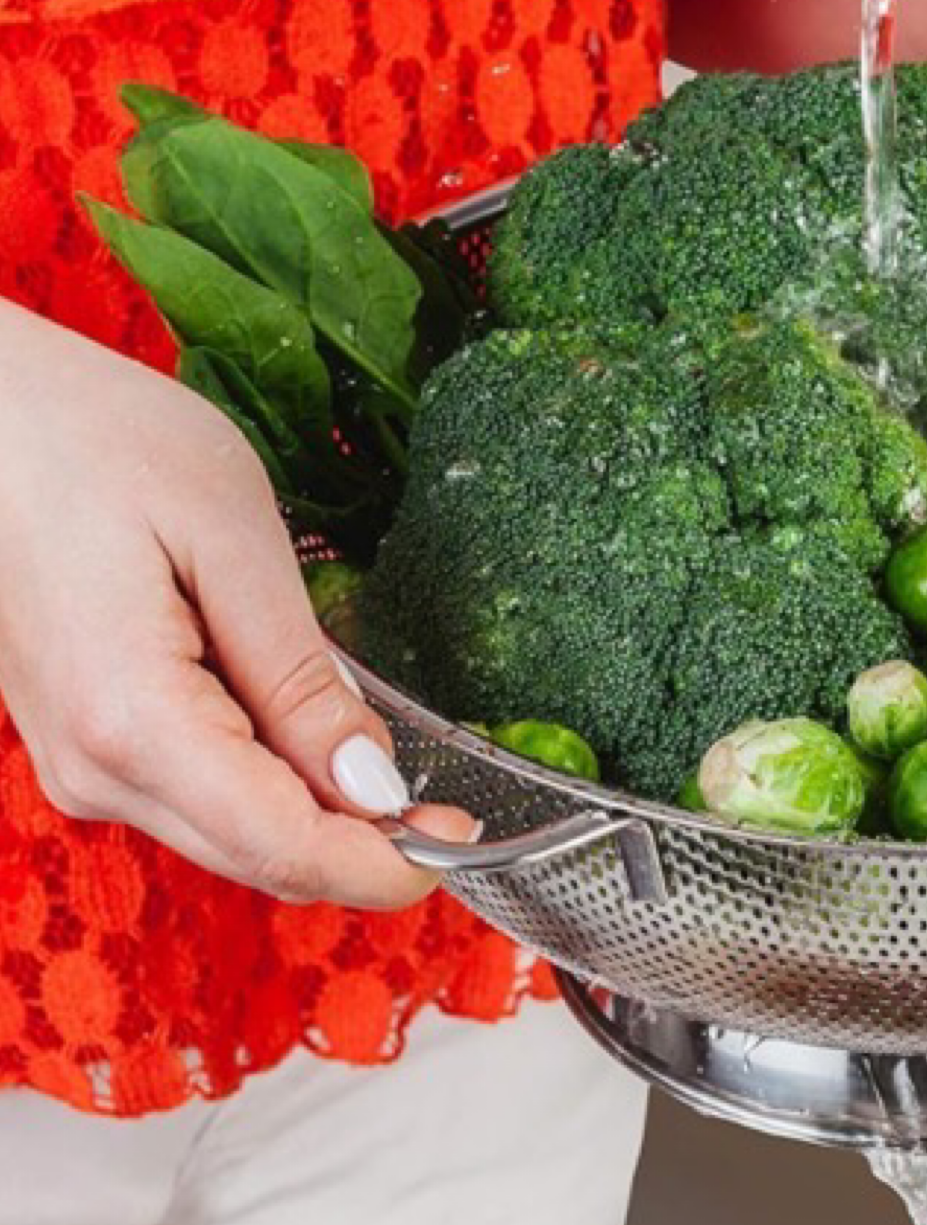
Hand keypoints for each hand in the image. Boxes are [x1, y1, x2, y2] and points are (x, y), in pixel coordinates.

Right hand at [0, 300, 474, 907]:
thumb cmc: (101, 445)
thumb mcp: (232, 539)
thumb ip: (299, 676)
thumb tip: (372, 786)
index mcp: (133, 723)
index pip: (280, 844)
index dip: (381, 862)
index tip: (463, 842)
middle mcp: (95, 770)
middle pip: (257, 857)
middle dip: (364, 852)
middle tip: (457, 813)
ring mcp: (81, 762)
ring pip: (229, 836)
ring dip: (322, 824)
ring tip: (405, 780)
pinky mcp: (87, 740)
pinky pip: (199, 796)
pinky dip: (272, 790)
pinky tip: (319, 743)